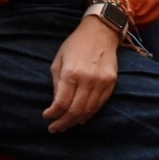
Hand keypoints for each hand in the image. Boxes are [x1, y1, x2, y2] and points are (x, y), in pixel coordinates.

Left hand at [43, 15, 119, 132]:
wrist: (101, 31)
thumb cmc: (76, 44)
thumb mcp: (59, 60)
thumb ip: (57, 83)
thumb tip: (56, 104)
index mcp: (71, 73)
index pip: (61, 103)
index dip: (53, 114)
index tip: (47, 116)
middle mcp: (88, 79)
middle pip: (75, 111)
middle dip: (63, 123)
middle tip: (55, 128)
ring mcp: (102, 81)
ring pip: (88, 110)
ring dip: (76, 121)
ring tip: (67, 125)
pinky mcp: (111, 82)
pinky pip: (100, 104)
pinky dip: (90, 113)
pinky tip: (81, 117)